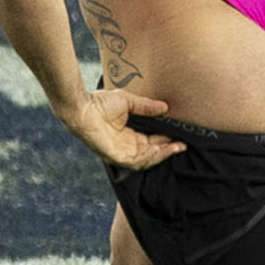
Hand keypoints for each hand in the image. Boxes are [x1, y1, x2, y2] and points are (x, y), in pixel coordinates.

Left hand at [53, 84, 184, 169]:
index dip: (165, 140)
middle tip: (182, 144)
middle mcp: (125, 146)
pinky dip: (148, 157)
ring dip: (160, 155)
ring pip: (145, 160)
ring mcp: (120, 153)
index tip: (179, 135)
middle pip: (151, 153)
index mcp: (128, 135)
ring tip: (174, 147)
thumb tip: (165, 108)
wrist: (82, 107)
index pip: (151, 141)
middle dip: (167, 150)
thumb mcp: (128, 102)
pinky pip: (135, 161)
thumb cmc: (100, 102)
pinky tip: (158, 149)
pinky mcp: (114, 156)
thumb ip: (146, 107)